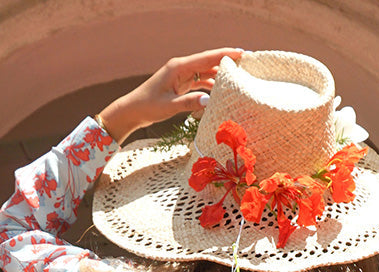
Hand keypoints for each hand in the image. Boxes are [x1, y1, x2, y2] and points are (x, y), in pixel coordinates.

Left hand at [96, 48, 243, 143]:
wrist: (132, 111)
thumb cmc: (147, 107)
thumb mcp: (168, 107)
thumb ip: (188, 103)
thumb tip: (209, 100)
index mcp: (179, 67)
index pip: (206, 58)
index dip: (225, 54)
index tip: (242, 52)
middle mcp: (181, 68)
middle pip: (208, 62)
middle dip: (226, 62)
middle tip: (246, 64)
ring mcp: (181, 76)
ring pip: (205, 73)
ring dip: (219, 76)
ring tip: (237, 78)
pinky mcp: (180, 85)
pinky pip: (199, 82)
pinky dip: (210, 86)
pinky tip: (220, 92)